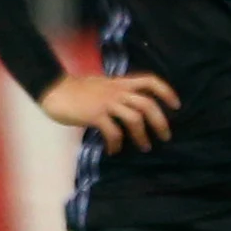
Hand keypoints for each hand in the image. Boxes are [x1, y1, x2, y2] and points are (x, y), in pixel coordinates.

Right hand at [40, 73, 178, 154]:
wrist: (53, 89)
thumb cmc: (77, 89)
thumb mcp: (103, 85)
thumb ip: (118, 92)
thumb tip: (132, 107)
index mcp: (121, 83)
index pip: (150, 81)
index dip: (166, 92)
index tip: (176, 105)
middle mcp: (117, 91)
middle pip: (148, 104)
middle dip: (160, 122)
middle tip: (165, 136)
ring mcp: (106, 103)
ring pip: (134, 119)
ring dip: (142, 136)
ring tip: (144, 147)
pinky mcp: (95, 115)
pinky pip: (113, 131)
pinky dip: (117, 143)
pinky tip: (114, 150)